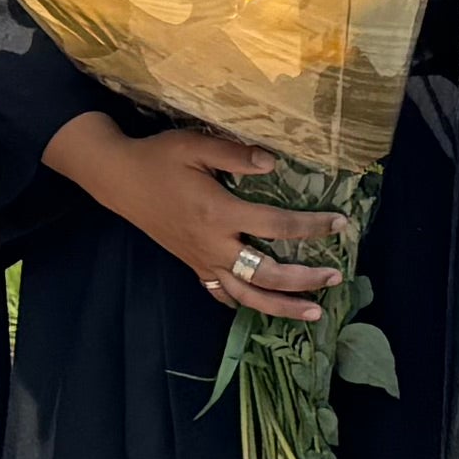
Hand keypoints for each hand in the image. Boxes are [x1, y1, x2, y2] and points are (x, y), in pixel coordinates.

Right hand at [49, 112, 344, 320]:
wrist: (117, 178)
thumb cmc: (157, 158)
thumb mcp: (193, 146)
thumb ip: (235, 155)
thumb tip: (274, 164)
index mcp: (219, 213)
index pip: (277, 226)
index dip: (313, 226)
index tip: (341, 223)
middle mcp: (214, 244)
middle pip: (269, 273)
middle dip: (305, 279)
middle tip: (335, 277)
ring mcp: (202, 259)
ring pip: (248, 294)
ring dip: (282, 306)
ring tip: (313, 312)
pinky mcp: (192, 264)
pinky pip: (221, 291)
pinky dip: (242, 303)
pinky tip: (261, 306)